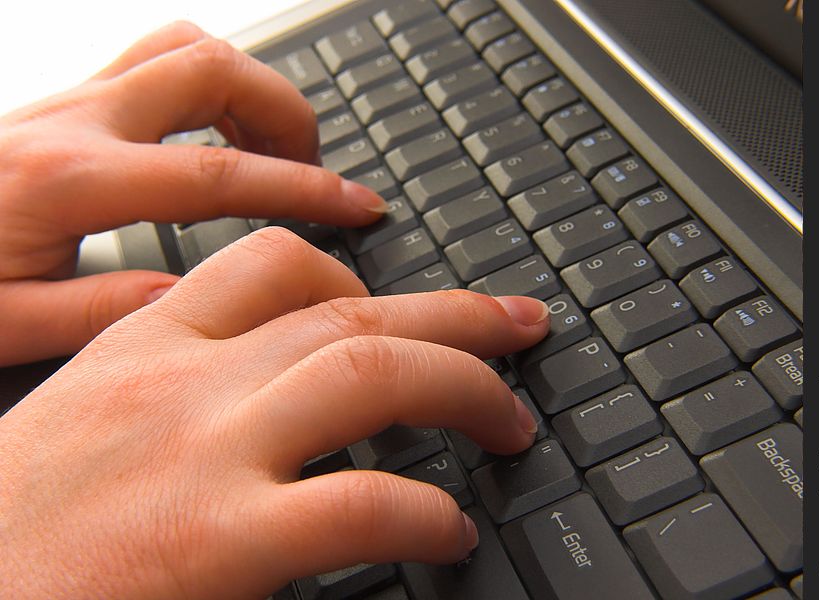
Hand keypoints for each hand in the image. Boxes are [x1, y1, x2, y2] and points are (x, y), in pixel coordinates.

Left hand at [0, 22, 386, 365]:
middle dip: (287, 110)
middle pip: (212, 69)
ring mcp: (65, 100)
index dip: (304, 188)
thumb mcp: (8, 324)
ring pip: (183, 46)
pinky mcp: (61, 101)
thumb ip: (111, 313)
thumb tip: (204, 302)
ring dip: (247, 86)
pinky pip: (152, 60)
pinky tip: (212, 136)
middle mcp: (73, 121)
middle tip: (317, 164)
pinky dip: (206, 84)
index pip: (219, 173)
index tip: (356, 202)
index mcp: (70, 182)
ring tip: (273, 144)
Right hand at [0, 227, 548, 598]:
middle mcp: (183, 385)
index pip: (270, 265)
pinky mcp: (216, 545)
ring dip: (463, 387)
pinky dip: (424, 510)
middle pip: (350, 309)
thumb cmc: (13, 528)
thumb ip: (177, 390)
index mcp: (146, 349)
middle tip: (516, 326)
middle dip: (454, 314)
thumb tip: (273, 395)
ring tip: (510, 419)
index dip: (356, 274)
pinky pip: (359, 504)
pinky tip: (450, 529)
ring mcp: (203, 456)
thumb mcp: (88, 423)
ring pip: (369, 373)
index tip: (400, 301)